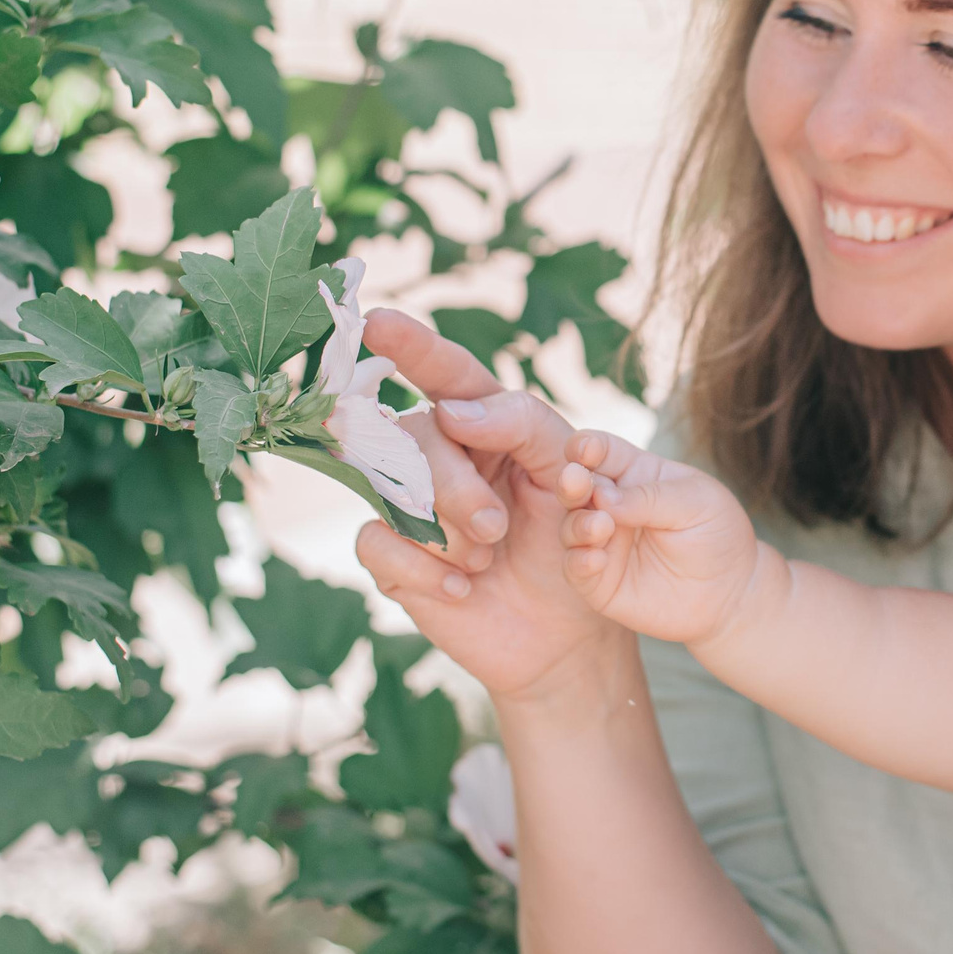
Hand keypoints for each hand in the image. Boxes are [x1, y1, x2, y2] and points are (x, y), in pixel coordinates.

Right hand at [353, 313, 624, 701]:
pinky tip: (462, 589)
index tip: (379, 320)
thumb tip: (451, 411)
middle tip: (496, 527)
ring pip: (387, 486)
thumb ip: (522, 425)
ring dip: (445, 530)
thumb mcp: (572, 473)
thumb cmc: (578, 542)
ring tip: (487, 559)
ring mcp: (410, 507)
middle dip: (452, 484)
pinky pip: (374, 541)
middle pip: (413, 434)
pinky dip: (422, 567)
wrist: (575, 632)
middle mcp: (442, 457)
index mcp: (488, 426)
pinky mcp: (394, 559)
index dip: (414, 346)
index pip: (448, 374)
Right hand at [555, 429, 769, 647]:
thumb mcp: (697, 503)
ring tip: (601, 525)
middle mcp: (611, 506)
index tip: (583, 449)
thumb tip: (604, 497)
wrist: (731, 592)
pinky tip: (595, 559)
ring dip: (579, 524)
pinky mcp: (600, 581)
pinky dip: (580, 562)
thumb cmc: (717, 534)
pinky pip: (577, 570)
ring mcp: (604, 543)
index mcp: (635, 474)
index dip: (587, 446)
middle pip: (576, 486)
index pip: (602, 452)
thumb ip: (651, 497)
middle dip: (571, 481)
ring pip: (571, 527)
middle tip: (575, 480)